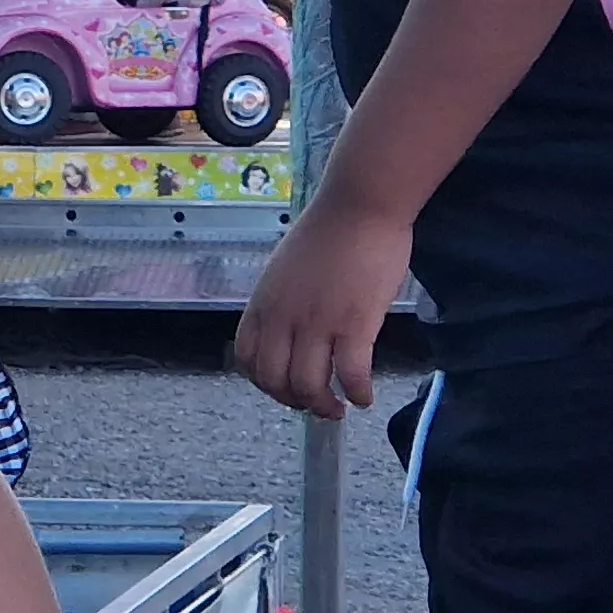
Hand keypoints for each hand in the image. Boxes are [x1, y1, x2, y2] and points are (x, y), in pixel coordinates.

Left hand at [235, 197, 412, 418]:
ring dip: (324, 406)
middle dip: (294, 402)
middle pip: (274, 380)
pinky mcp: (354, 323)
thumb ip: (282, 304)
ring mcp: (317, 322)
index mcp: (263, 303)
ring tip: (340, 407)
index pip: (247, 360)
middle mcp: (283, 317)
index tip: (285, 390)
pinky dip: (357, 394)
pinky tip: (365, 397)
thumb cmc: (329, 232)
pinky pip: (351, 374)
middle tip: (316, 405)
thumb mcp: (285, 270)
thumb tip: (291, 334)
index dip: (265, 384)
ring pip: (309, 386)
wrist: (360, 205)